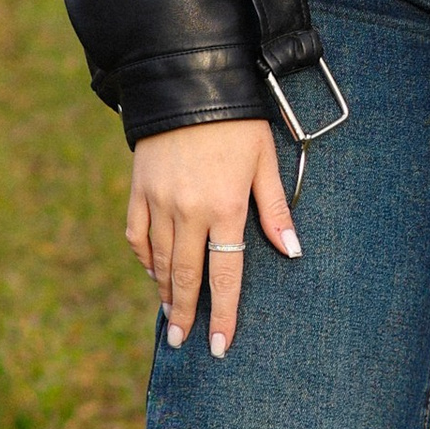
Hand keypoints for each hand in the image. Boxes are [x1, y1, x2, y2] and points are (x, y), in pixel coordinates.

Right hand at [125, 120, 298, 356]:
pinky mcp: (138, 189)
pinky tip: (152, 272)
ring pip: (158, 260)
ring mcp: (158, 201)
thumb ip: (275, 210)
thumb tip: (292, 251)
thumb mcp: (264, 161)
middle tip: (184, 343)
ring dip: (164, 292)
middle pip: (185, 275)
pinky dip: (143, 258)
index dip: (223, 313)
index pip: (224, 274)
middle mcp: (188, 211)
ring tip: (170, 316)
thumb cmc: (237, 122)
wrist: (188, 83)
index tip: (220, 345)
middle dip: (186, 314)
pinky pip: (136, 234)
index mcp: (225, 208)